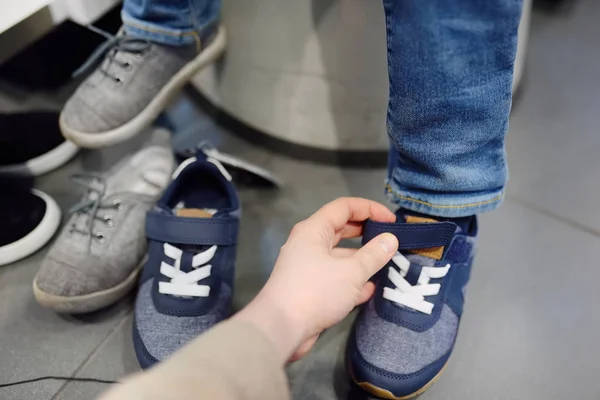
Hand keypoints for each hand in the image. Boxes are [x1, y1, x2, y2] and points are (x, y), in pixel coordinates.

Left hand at [234, 197, 397, 361]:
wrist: (281, 328)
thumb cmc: (316, 291)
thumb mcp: (351, 272)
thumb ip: (374, 255)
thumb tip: (391, 239)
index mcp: (314, 230)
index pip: (344, 207)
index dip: (370, 208)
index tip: (391, 220)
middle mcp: (308, 244)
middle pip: (341, 229)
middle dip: (366, 232)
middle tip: (390, 239)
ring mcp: (308, 267)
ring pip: (339, 256)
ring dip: (361, 259)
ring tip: (386, 264)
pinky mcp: (310, 288)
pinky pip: (335, 277)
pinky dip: (352, 280)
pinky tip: (370, 289)